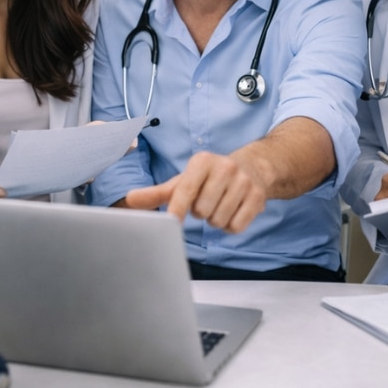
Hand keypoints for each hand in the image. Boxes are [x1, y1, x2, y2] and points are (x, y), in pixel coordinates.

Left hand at [125, 151, 266, 233]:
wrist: (252, 168)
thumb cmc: (209, 178)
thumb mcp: (183, 181)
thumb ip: (157, 193)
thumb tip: (129, 199)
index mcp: (202, 161)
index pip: (185, 191)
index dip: (177, 210)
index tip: (172, 223)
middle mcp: (224, 167)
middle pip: (201, 211)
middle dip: (201, 212)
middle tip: (207, 201)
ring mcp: (243, 182)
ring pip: (218, 220)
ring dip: (216, 220)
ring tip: (220, 204)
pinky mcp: (258, 197)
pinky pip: (236, 226)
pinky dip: (231, 225)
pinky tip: (233, 211)